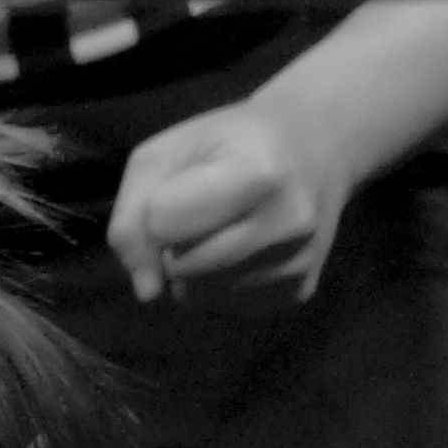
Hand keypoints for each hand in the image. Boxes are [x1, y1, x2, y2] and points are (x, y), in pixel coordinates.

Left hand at [106, 98, 356, 309]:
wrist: (314, 147)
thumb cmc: (230, 141)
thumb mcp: (166, 153)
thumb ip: (132, 216)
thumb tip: (146, 292)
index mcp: (258, 174)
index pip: (162, 223)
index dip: (157, 207)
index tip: (185, 184)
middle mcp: (288, 224)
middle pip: (181, 267)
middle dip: (171, 243)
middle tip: (201, 209)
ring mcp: (299, 262)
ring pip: (199, 294)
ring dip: (190, 269)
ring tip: (221, 226)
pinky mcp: (298, 291)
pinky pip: (225, 306)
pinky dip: (216, 283)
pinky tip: (240, 247)